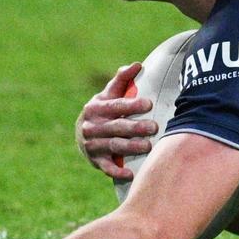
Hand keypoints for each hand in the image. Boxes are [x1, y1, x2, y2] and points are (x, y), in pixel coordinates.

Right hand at [76, 63, 157, 180]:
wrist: (84, 134)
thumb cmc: (104, 110)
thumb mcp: (109, 94)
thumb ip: (122, 80)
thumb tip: (137, 64)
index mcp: (96, 108)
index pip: (116, 105)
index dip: (132, 104)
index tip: (149, 103)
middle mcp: (92, 126)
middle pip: (116, 127)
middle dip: (136, 127)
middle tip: (154, 127)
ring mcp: (93, 145)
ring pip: (113, 146)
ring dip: (131, 147)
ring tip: (148, 146)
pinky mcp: (95, 161)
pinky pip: (106, 167)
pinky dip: (117, 171)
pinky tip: (130, 173)